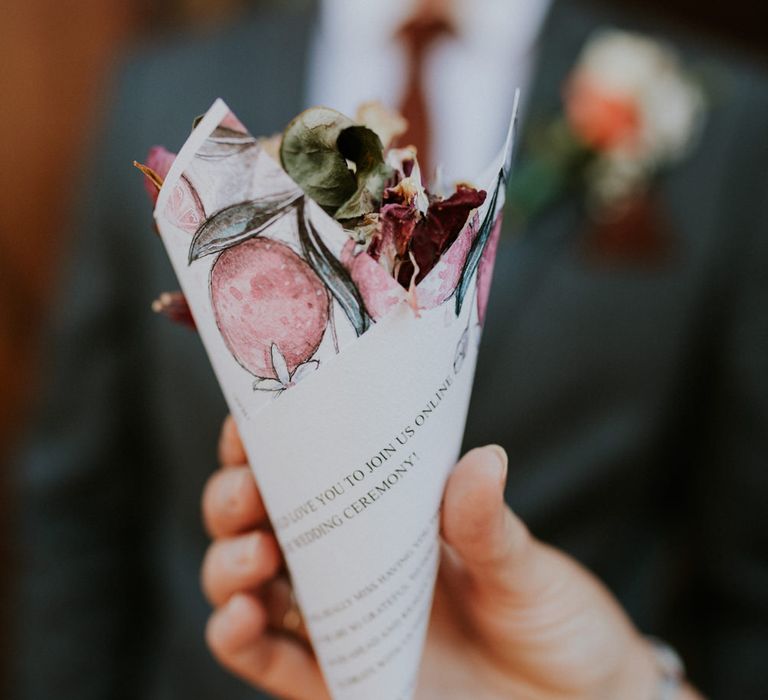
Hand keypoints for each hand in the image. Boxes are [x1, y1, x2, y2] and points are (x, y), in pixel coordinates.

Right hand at [202, 417, 700, 698]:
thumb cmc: (550, 618)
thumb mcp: (522, 562)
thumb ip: (486, 523)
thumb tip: (483, 459)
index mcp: (389, 517)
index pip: (315, 468)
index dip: (274, 441)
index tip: (254, 421)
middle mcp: (351, 564)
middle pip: (263, 520)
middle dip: (237, 496)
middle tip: (250, 488)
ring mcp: (340, 623)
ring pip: (250, 585)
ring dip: (228, 564)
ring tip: (254, 554)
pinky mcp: (338, 683)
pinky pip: (270, 662)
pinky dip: (238, 639)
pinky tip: (238, 617)